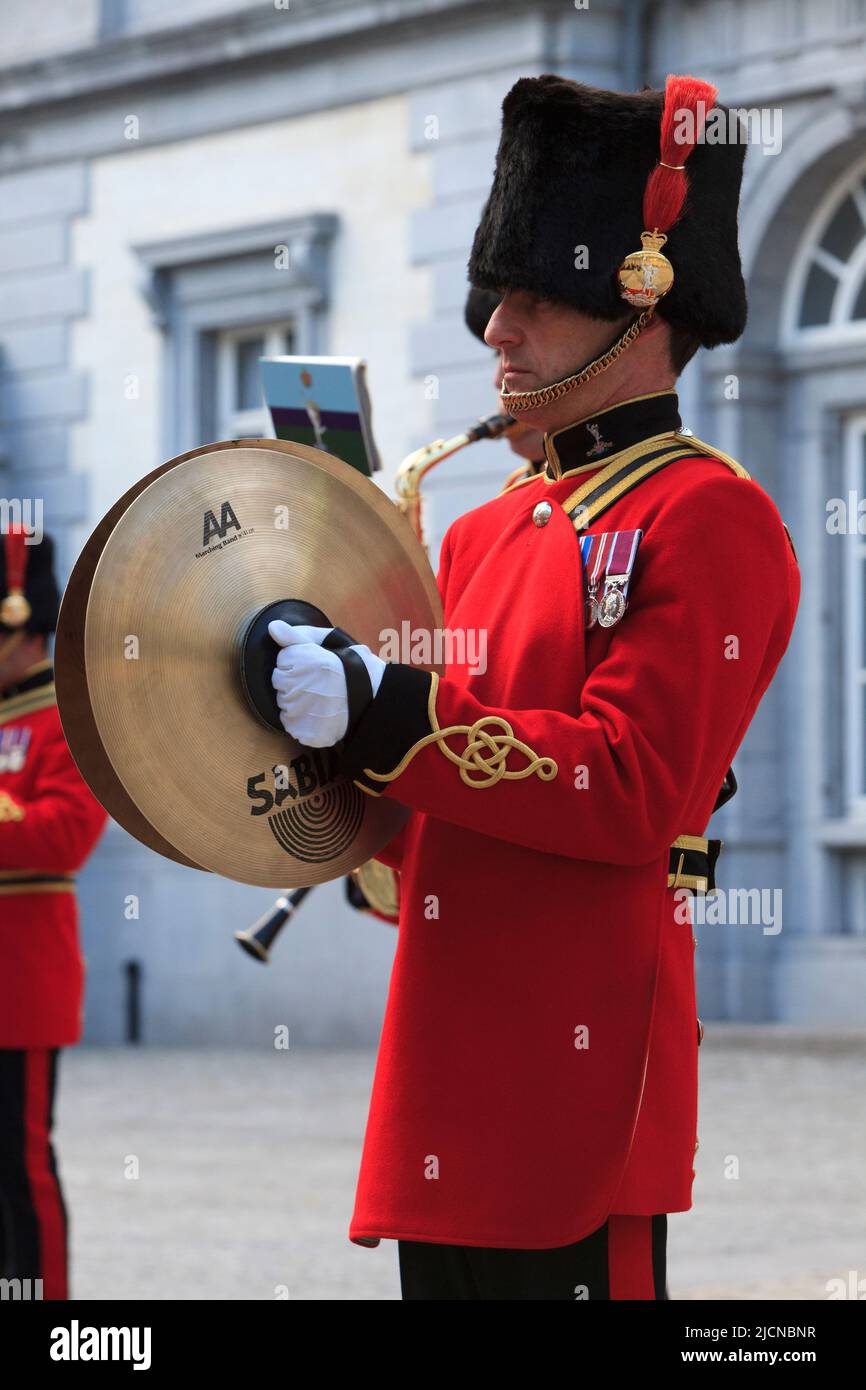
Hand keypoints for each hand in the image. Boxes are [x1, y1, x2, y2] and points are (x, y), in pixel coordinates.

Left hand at [269, 620, 385, 747]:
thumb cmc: (351, 667)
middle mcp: (292, 685)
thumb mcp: (325, 643)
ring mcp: (296, 710)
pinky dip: (303, 724)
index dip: (298, 666)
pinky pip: (292, 727)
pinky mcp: (302, 731)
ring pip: (285, 707)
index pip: (282, 664)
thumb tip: (273, 627)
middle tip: (319, 685)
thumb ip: (295, 635)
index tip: (314, 669)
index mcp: (296, 660)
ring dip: (298, 704)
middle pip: (281, 686)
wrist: (373, 696)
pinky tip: (320, 716)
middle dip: (296, 684)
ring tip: (321, 701)